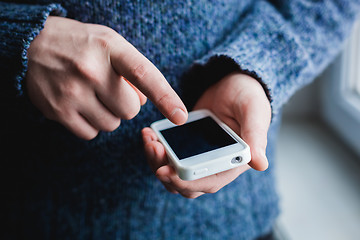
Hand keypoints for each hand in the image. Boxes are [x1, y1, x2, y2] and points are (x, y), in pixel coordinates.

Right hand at [26, 16, 186, 139]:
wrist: (32, 45)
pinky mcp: (57, 111)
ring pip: (112, 124)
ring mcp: (72, 92)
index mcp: (110, 48)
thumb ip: (133, 70)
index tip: (181, 116)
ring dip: (108, 115)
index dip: (165, 97)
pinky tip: (81, 106)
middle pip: (130, 110)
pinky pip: (90, 133)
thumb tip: (144, 102)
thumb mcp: (110, 43)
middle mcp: (91, 70)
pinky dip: (91, 125)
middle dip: (126, 104)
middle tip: (110, 89)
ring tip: (92, 95)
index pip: (144, 75)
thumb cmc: (81, 45)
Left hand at [142, 73, 270, 197]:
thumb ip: (255, 135)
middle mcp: (215, 165)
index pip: (208, 182)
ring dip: (157, 162)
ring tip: (150, 140)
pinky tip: (150, 134)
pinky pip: (167, 157)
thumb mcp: (253, 111)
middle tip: (153, 148)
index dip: (186, 182)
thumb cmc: (247, 96)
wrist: (232, 85)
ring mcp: (198, 157)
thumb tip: (261, 164)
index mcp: (233, 162)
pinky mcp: (185, 147)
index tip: (165, 171)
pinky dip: (156, 150)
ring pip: (173, 174)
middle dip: (165, 171)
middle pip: (185, 184)